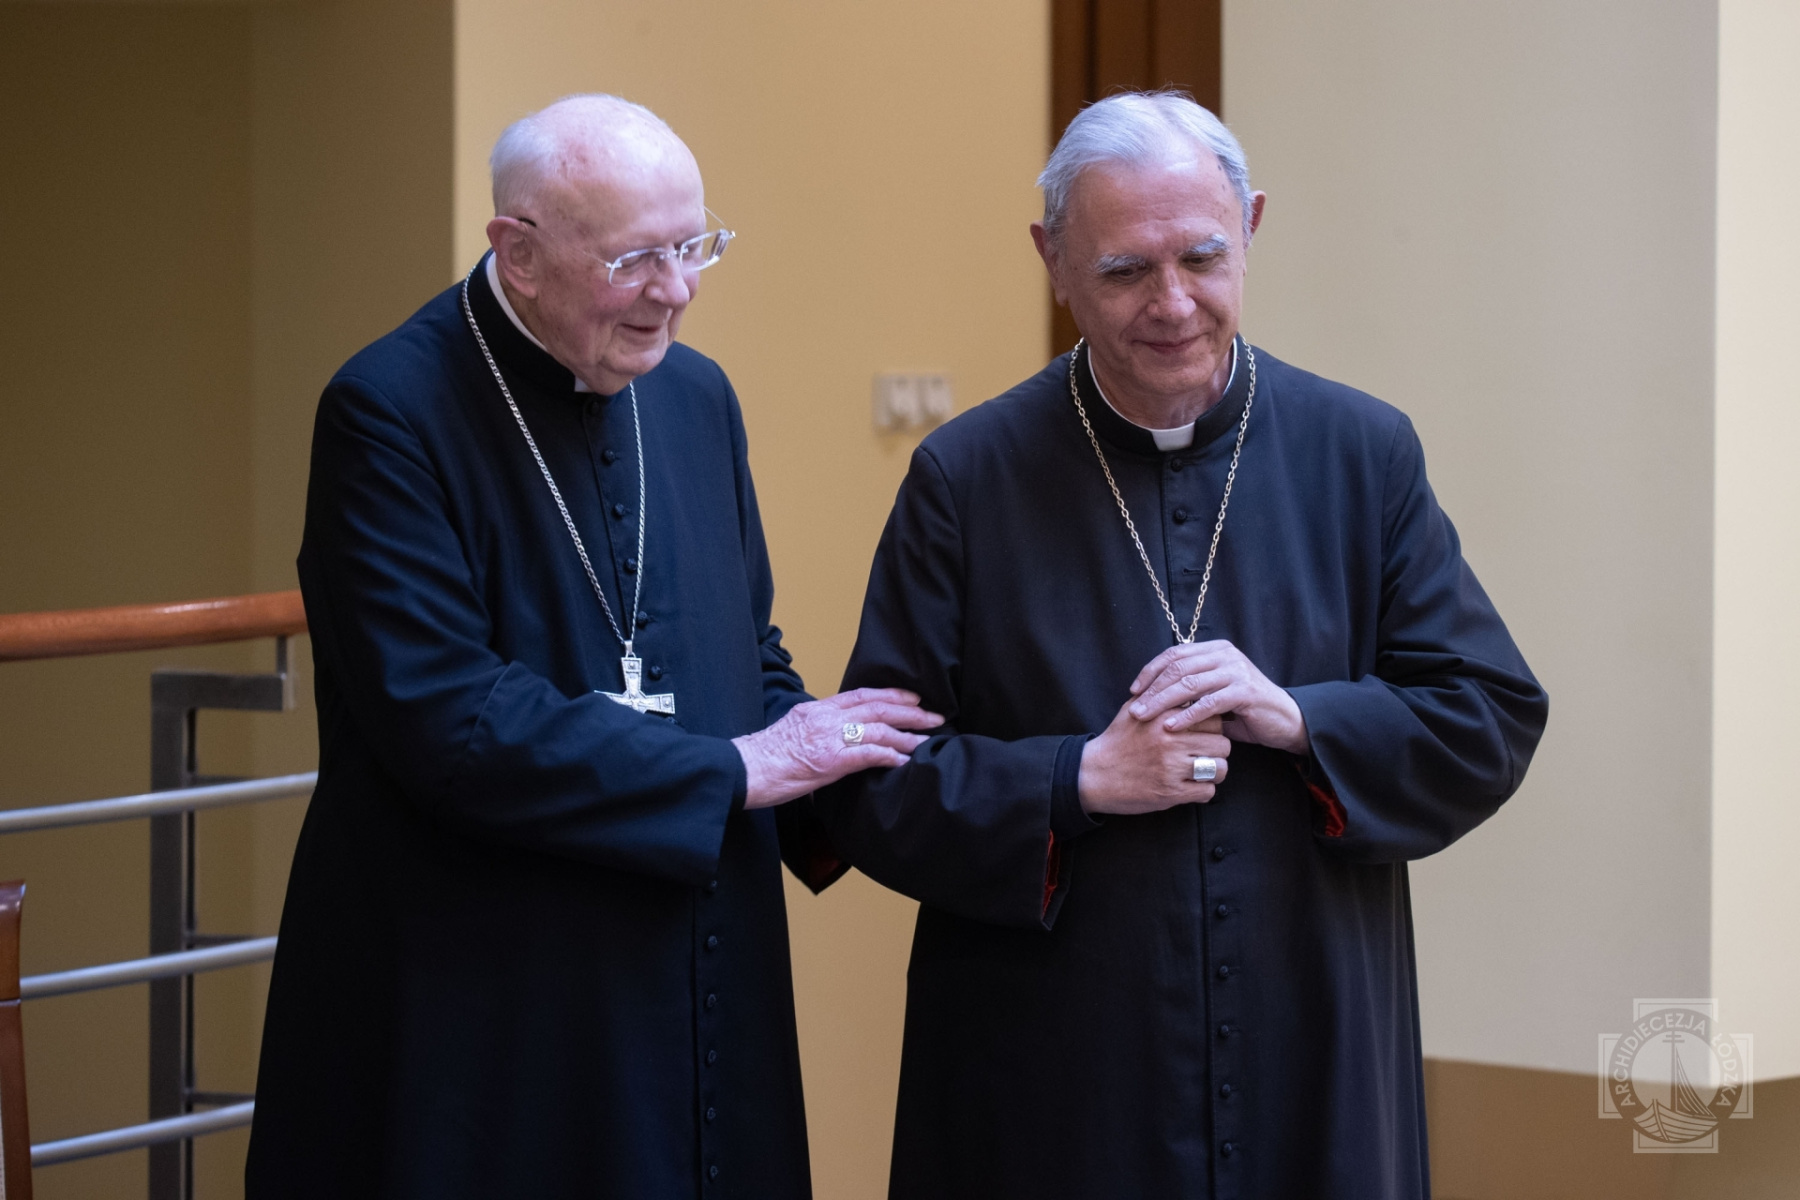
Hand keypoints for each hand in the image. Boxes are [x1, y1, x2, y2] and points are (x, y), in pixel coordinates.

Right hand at [734, 688, 942, 809]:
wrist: (743, 770)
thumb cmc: (763, 758)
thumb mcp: (794, 732)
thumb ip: (819, 729)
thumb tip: (839, 737)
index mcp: (817, 709)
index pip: (861, 695)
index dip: (891, 694)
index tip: (912, 697)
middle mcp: (826, 718)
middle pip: (877, 707)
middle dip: (910, 712)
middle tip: (934, 716)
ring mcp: (828, 738)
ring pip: (878, 730)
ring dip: (906, 737)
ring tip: (927, 743)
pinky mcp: (829, 761)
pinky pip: (867, 755)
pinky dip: (889, 756)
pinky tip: (904, 762)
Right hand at [1078, 695, 1231, 815]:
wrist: (1093, 774)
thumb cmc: (1116, 741)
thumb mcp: (1133, 710)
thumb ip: (1159, 696)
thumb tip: (1185, 684)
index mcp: (1164, 716)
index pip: (1211, 716)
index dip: (1212, 724)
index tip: (1205, 731)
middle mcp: (1170, 740)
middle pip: (1222, 743)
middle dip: (1217, 750)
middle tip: (1205, 753)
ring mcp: (1172, 768)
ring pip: (1220, 768)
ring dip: (1214, 772)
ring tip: (1202, 771)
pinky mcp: (1171, 792)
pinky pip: (1208, 792)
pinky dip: (1203, 791)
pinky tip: (1191, 786)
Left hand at [1127, 640, 1308, 753]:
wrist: (1283, 720)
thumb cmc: (1243, 709)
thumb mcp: (1214, 691)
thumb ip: (1190, 686)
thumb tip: (1150, 693)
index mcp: (1215, 650)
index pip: (1175, 654)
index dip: (1151, 671)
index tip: (1133, 691)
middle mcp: (1225, 655)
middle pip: (1178, 668)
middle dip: (1152, 689)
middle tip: (1134, 708)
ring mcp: (1236, 671)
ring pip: (1190, 684)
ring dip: (1163, 701)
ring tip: (1145, 717)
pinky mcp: (1244, 691)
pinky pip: (1208, 703)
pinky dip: (1186, 715)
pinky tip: (1170, 727)